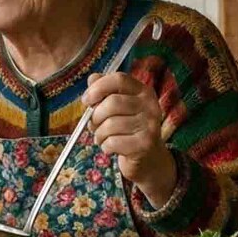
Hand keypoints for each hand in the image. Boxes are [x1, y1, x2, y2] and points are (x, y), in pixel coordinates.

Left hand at [83, 72, 176, 205]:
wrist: (148, 158)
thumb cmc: (127, 129)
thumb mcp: (117, 108)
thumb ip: (104, 92)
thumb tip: (92, 78)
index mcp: (143, 92)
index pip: (119, 79)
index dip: (98, 87)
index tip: (86, 100)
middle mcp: (151, 105)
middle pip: (112, 103)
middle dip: (95, 116)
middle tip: (94, 125)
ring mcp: (150, 125)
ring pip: (110, 124)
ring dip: (98, 134)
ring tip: (102, 137)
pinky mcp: (145, 144)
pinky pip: (112, 142)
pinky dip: (105, 146)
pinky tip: (110, 147)